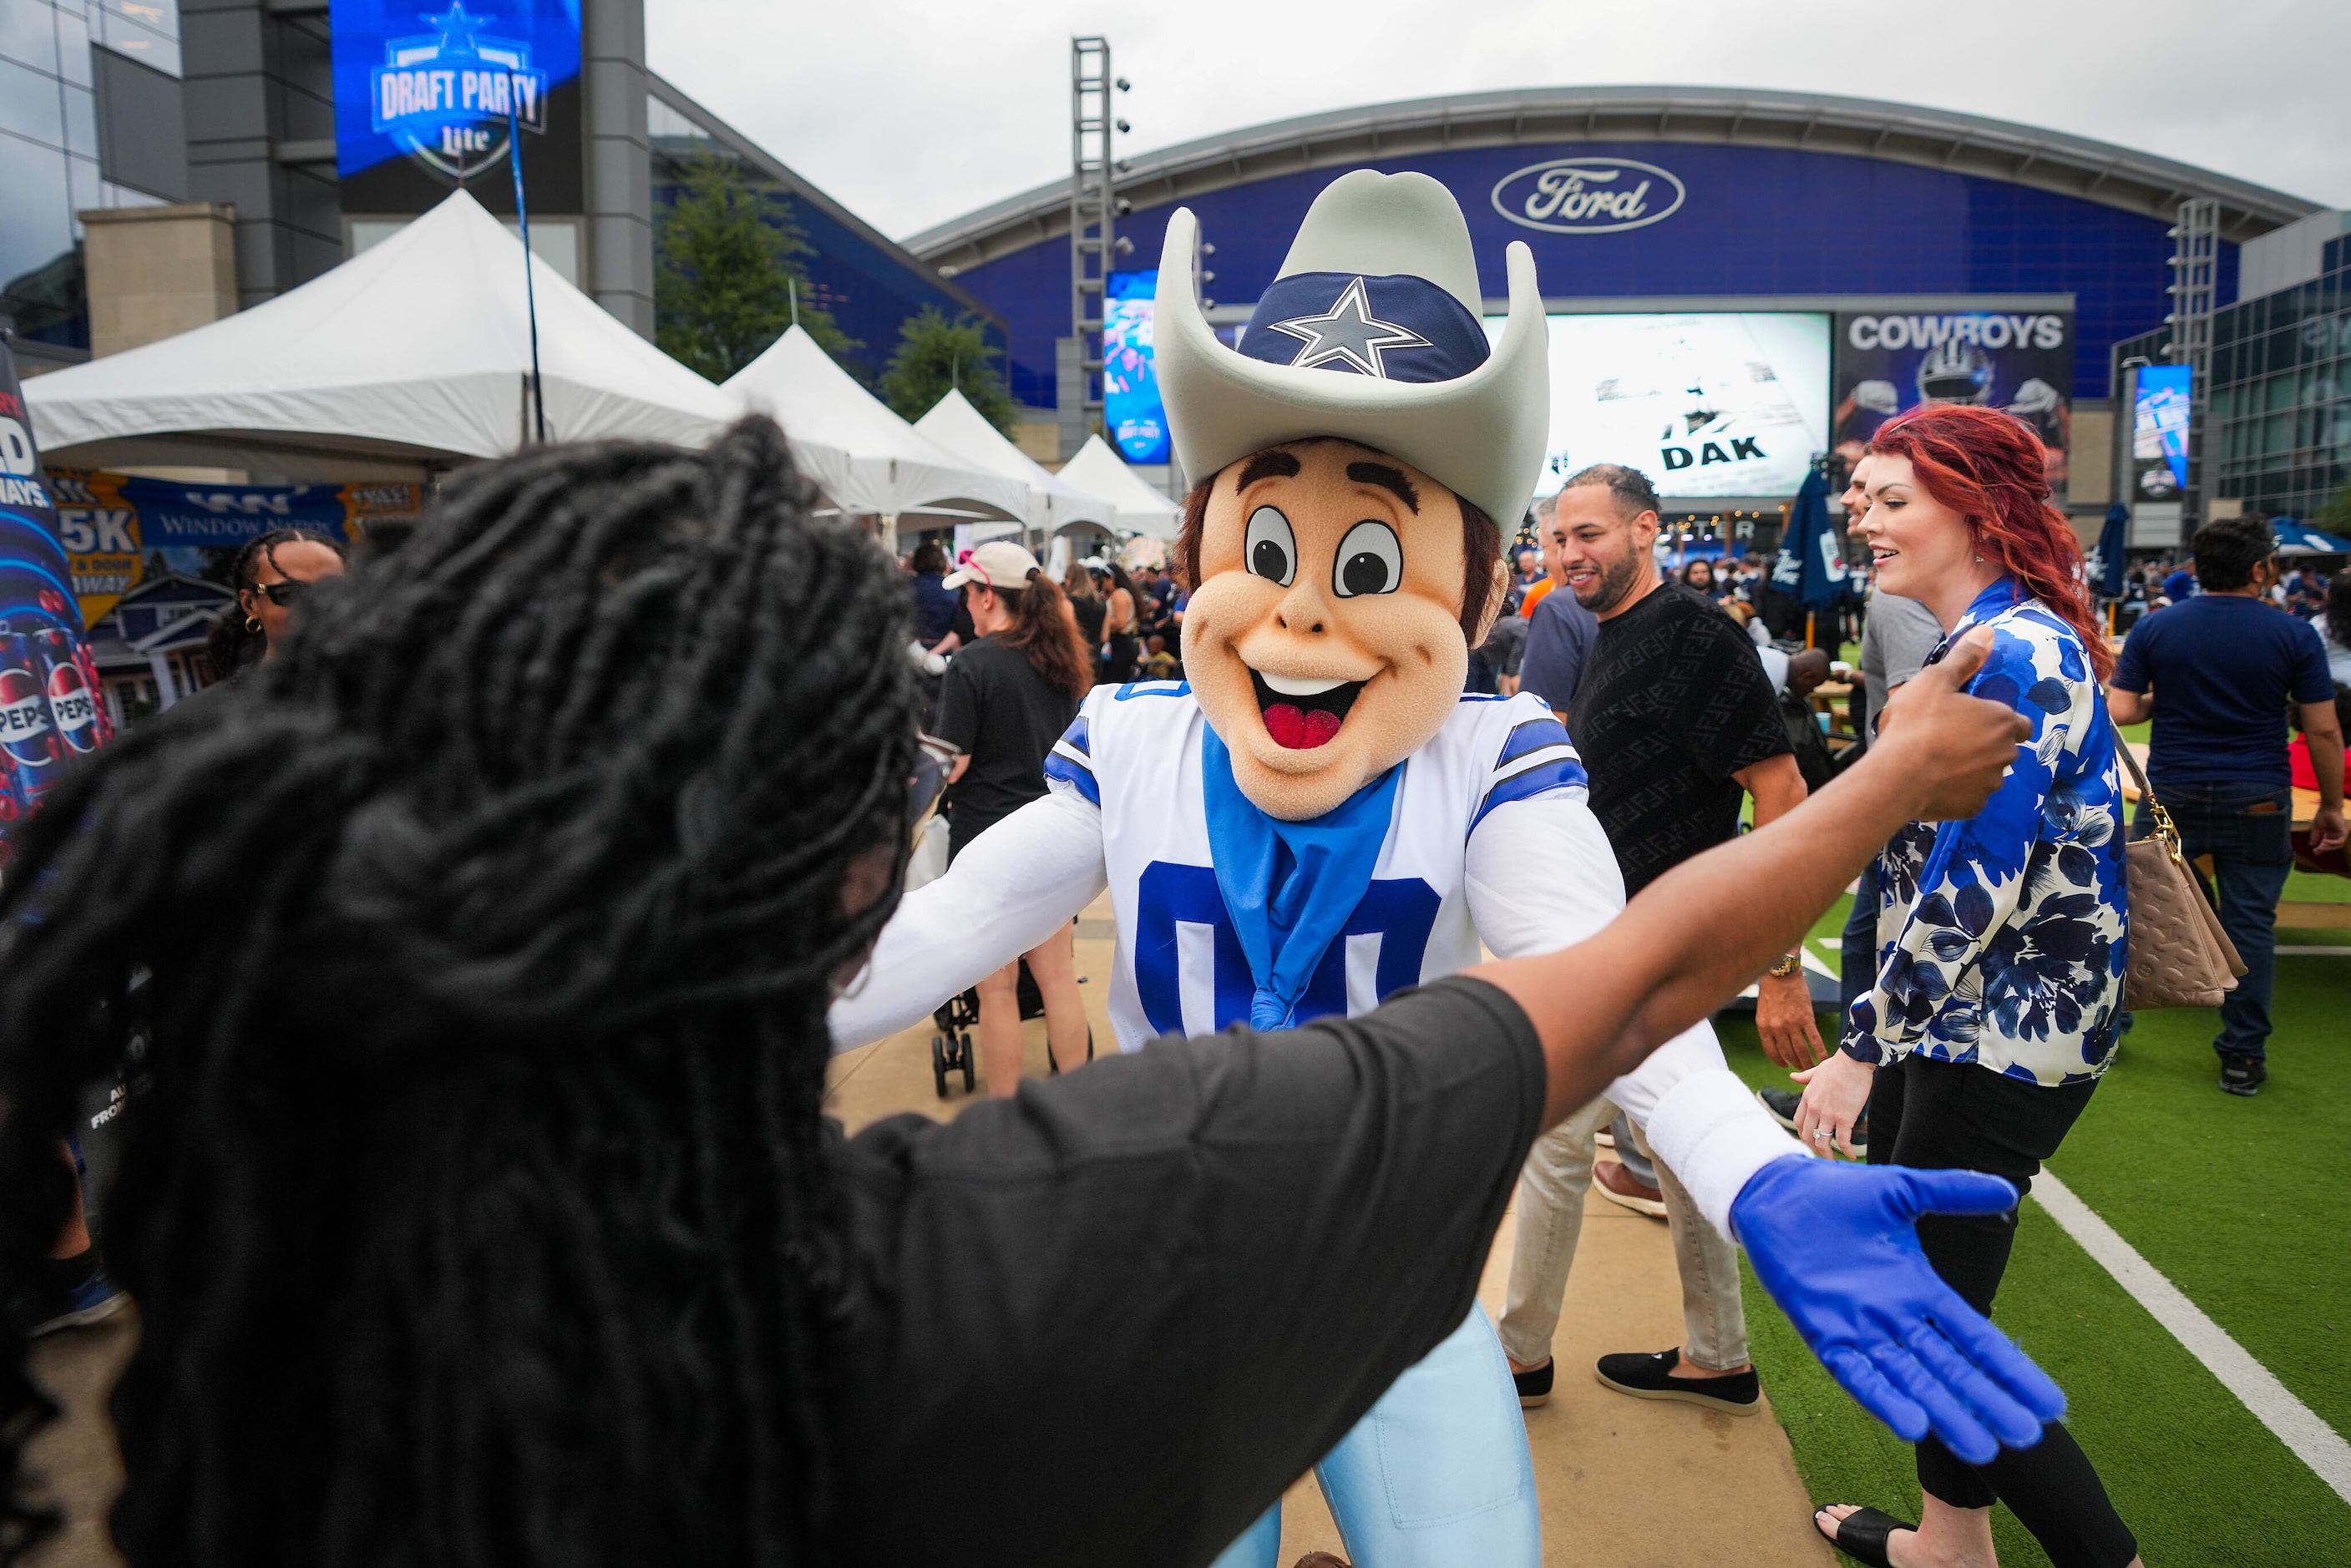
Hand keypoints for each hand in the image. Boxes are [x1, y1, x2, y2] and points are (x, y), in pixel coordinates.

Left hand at [1730, 1157, 2064, 1463]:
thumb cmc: (1839, 1195)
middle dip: (1987, 1403)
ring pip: (1912, 1381)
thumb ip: (1951, 1193)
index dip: (2010, 1370)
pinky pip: (1858, 1374)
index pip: (1976, 1338)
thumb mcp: (1903, 1191)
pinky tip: (1913, 1425)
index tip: (2049, 1402)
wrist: (1777, 1194)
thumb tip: (2008, 1189)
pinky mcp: (1825, 1334)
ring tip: (1981, 1449)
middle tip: (2026, 1438)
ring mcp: (1862, 1330)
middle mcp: (1897, 1319)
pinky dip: (1883, 1399)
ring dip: (1944, 1414)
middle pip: (1952, 1369)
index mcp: (1921, 1290)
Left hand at [1755, 969, 1826, 1068]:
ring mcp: (1792, 1024)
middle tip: (1801, 1069)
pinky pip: (1814, 1040)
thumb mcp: (1763, 1011)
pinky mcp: (1806, 1019)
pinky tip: (1823, 1059)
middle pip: (1787, 1053)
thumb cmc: (1771, 990)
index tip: (1784, 1065)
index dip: (1778, 1060)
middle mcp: (1777, 1028)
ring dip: (1806, 1062)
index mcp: (1763, 1026)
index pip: (1770, 1051)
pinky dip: (1820, 1052)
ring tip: (1811, 1067)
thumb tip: (1776, 1043)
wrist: (1782, 974)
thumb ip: (1768, 1027)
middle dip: (1795, 1063)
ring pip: (1801, 1050)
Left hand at [1793, 1048, 1873, 1157]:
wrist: (1854, 1060)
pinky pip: (1842, 1140)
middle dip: (1815, 1149)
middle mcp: (1814, 1108)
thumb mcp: (1816, 1071)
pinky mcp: (1844, 1117)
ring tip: (1834, 1161)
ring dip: (1827, 1155)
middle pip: (1808, 1136)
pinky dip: (1847, 1151)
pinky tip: (1851, 1156)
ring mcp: (1828, 1114)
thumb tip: (1792, 1076)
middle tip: (1824, 1155)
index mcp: (1807, 1098)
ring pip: (1822, 1142)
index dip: (1804, 1135)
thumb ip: (1804, 1077)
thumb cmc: (1838, 1065)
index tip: (1812, 1141)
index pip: (1799, 1123)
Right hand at [1870, 629, 2032, 820]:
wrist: (1897, 777)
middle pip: (2002, 749)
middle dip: (1983, 745)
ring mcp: (1990, 784)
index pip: (2019, 723)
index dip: (1999, 721)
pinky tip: (1933, 782)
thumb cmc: (1917, 724)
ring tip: (1937, 762)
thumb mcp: (1936, 680)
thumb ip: (1964, 657)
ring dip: (1971, 768)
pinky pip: (1970, 797)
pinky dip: (1957, 791)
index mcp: (2001, 721)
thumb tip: (1987, 631)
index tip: (1975, 721)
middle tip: (1949, 739)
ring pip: (1987, 774)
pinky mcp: (1973, 808)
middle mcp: (2004, 754)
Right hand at [2313, 803, 2347, 854]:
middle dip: (2324, 849)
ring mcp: (2341, 833)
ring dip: (2329, 847)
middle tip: (2316, 850)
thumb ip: (2315, 836)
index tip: (2314, 852)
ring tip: (2320, 846)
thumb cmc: (2322, 815)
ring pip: (2337, 846)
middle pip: (2332, 846)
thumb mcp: (2317, 828)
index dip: (2321, 849)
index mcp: (2330, 833)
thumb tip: (2311, 845)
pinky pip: (2340, 841)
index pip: (2326, 844)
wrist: (2328, 808)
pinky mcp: (2344, 832)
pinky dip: (2333, 843)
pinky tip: (2325, 841)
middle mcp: (2336, 834)